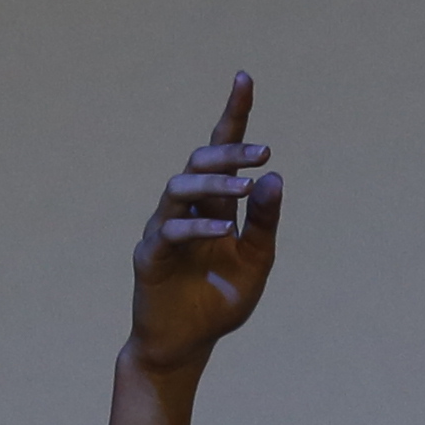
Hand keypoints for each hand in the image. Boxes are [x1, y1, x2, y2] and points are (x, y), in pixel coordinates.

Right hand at [128, 75, 281, 376]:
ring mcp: (164, 228)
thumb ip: (265, 222)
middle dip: (230, 151)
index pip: (221, 150)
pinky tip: (223, 231)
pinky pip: (171, 230)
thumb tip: (273, 177)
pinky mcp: (150, 255)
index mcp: (214, 204)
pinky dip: (198, 227)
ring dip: (214, 184)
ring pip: (181, 186)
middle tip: (262, 152)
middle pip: (201, 160)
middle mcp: (186, 208)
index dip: (233, 114)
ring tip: (245, 190)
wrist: (185, 346)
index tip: (245, 78)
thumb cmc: (218, 303)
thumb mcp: (255, 262)